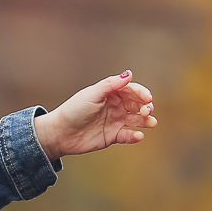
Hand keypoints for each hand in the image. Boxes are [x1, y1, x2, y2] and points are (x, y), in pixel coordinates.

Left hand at [32, 71, 156, 160]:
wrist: (60, 133)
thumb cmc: (74, 110)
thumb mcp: (92, 94)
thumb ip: (110, 85)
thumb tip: (129, 74)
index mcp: (111, 93)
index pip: (132, 90)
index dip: (142, 93)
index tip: (147, 98)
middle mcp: (116, 106)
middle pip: (138, 105)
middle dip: (146, 107)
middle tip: (147, 111)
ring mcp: (115, 122)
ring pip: (137, 120)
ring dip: (146, 121)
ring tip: (151, 123)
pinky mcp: (113, 136)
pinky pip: (128, 136)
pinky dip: (135, 136)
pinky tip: (138, 136)